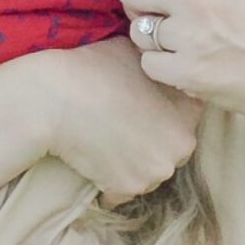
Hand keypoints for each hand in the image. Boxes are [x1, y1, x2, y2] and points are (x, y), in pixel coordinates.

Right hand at [25, 38, 198, 202]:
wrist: (55, 100)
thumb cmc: (93, 69)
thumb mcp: (137, 53)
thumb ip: (158, 66)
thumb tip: (159, 61)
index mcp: (189, 111)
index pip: (186, 117)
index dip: (163, 113)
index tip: (143, 110)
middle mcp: (181, 145)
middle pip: (170, 149)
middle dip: (151, 141)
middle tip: (123, 127)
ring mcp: (156, 171)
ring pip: (149, 172)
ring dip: (133, 164)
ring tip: (107, 142)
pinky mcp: (129, 189)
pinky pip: (124, 191)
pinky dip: (110, 182)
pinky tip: (95, 161)